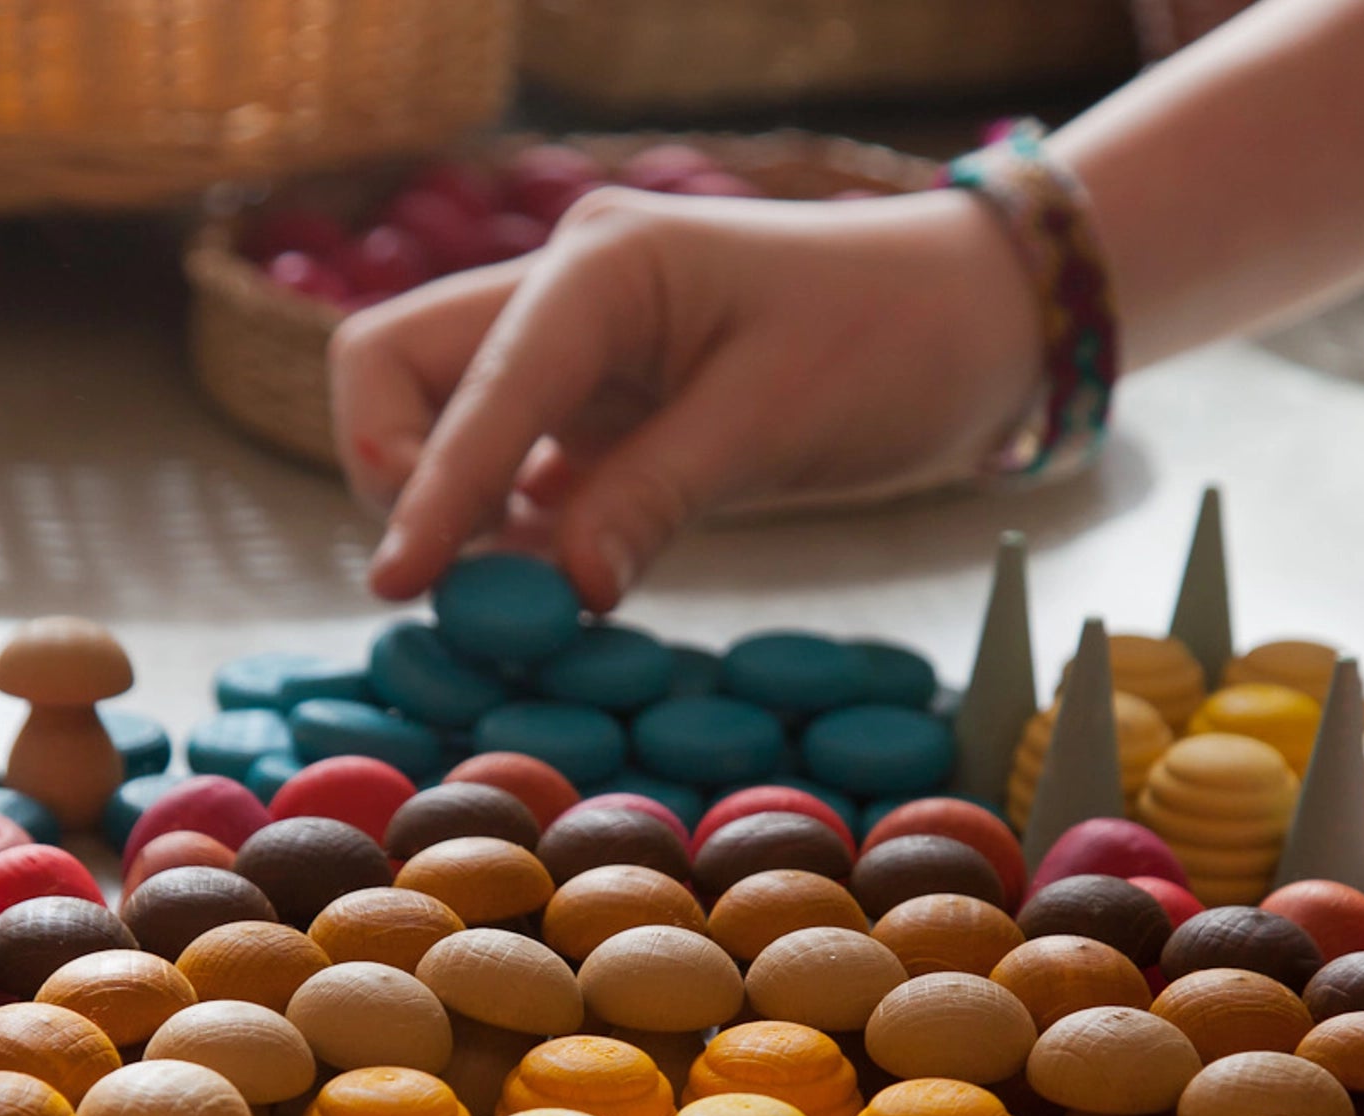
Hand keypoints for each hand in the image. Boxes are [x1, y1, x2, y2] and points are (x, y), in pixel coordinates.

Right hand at [329, 186, 1043, 610]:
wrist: (966, 324)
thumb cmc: (888, 341)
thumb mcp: (773, 422)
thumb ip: (651, 499)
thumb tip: (563, 592)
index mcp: (599, 264)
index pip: (470, 380)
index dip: (428, 489)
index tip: (398, 585)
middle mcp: (562, 294)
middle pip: (397, 370)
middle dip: (400, 472)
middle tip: (454, 578)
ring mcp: (570, 354)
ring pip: (438, 423)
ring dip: (447, 512)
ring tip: (506, 603)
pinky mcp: (593, 415)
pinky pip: (504, 474)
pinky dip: (501, 536)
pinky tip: (539, 591)